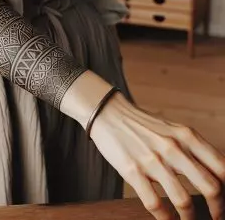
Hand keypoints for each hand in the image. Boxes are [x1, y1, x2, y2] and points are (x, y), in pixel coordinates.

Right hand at [91, 93, 224, 219]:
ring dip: (189, 218)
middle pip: (210, 188)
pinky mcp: (133, 171)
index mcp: (186, 136)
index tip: (224, 202)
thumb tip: (214, 174)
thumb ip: (192, 148)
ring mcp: (152, 160)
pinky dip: (165, 218)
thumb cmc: (142, 124)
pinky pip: (155, 204)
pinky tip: (166, 219)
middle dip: (217, 210)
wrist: (109, 113)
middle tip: (214, 217)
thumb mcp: (172, 129)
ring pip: (184, 201)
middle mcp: (173, 148)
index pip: (221, 168)